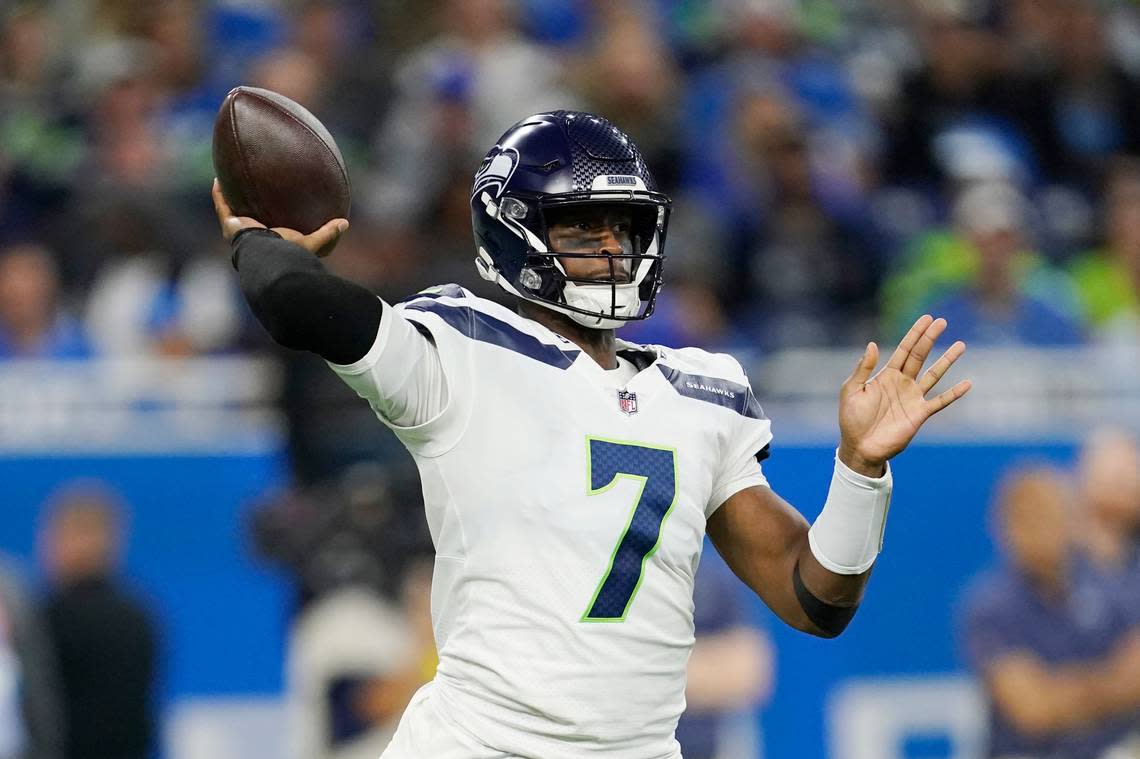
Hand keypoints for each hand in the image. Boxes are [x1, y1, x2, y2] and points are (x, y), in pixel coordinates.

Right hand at [211, 178, 348, 256]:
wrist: (269, 257)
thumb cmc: (290, 253)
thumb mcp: (312, 242)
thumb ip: (328, 233)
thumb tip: (345, 223)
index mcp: (270, 241)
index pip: (269, 229)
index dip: (268, 219)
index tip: (271, 207)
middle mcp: (253, 236)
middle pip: (249, 219)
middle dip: (247, 207)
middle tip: (250, 192)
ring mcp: (239, 230)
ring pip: (232, 211)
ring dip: (231, 198)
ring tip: (230, 182)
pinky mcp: (230, 224)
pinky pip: (222, 206)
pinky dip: (219, 194)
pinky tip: (219, 178)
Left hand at [838, 315, 971, 475]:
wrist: (860, 446)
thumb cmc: (851, 419)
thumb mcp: (851, 390)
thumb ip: (863, 368)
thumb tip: (873, 344)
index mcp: (886, 375)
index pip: (904, 349)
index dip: (914, 334)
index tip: (927, 318)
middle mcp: (902, 383)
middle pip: (919, 356)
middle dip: (930, 338)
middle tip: (942, 321)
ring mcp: (913, 398)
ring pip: (934, 375)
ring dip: (947, 360)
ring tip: (961, 345)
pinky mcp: (919, 414)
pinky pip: (940, 402)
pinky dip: (954, 393)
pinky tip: (967, 383)